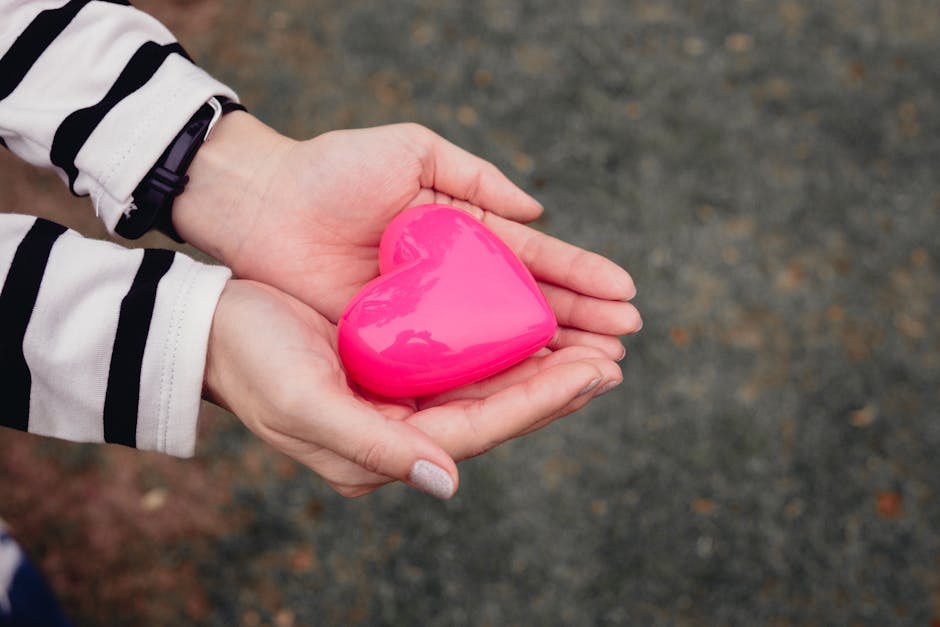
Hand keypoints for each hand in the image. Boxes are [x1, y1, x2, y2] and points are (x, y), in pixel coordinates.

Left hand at [174, 114, 640, 359]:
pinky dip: (497, 376)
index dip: (581, 278)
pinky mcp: (398, 347)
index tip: (627, 294)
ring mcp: (429, 317)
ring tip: (602, 367)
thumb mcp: (411, 151)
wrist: (263, 204)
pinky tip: (538, 384)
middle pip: (529, 306)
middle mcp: (454, 280)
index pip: (534, 261)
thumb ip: (475, 176)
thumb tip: (538, 212)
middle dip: (581, 322)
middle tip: (628, 342)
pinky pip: (456, 365)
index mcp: (463, 232)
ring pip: (502, 341)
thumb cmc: (332, 171)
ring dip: (553, 355)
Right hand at [204, 279, 622, 498]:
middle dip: (556, 386)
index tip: (596, 372)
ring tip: (593, 346)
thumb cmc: (250, 361)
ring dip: (538, 366)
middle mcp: (401, 431)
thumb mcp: (305, 404)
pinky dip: (501, 344)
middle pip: (495, 409)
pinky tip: (532, 327)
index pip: (480, 428)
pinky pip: (462, 359)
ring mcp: (400, 399)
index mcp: (384, 449)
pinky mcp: (395, 367)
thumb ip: (374, 446)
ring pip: (486, 384)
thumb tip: (448, 482)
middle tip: (614, 357)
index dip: (541, 402)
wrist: (212, 326)